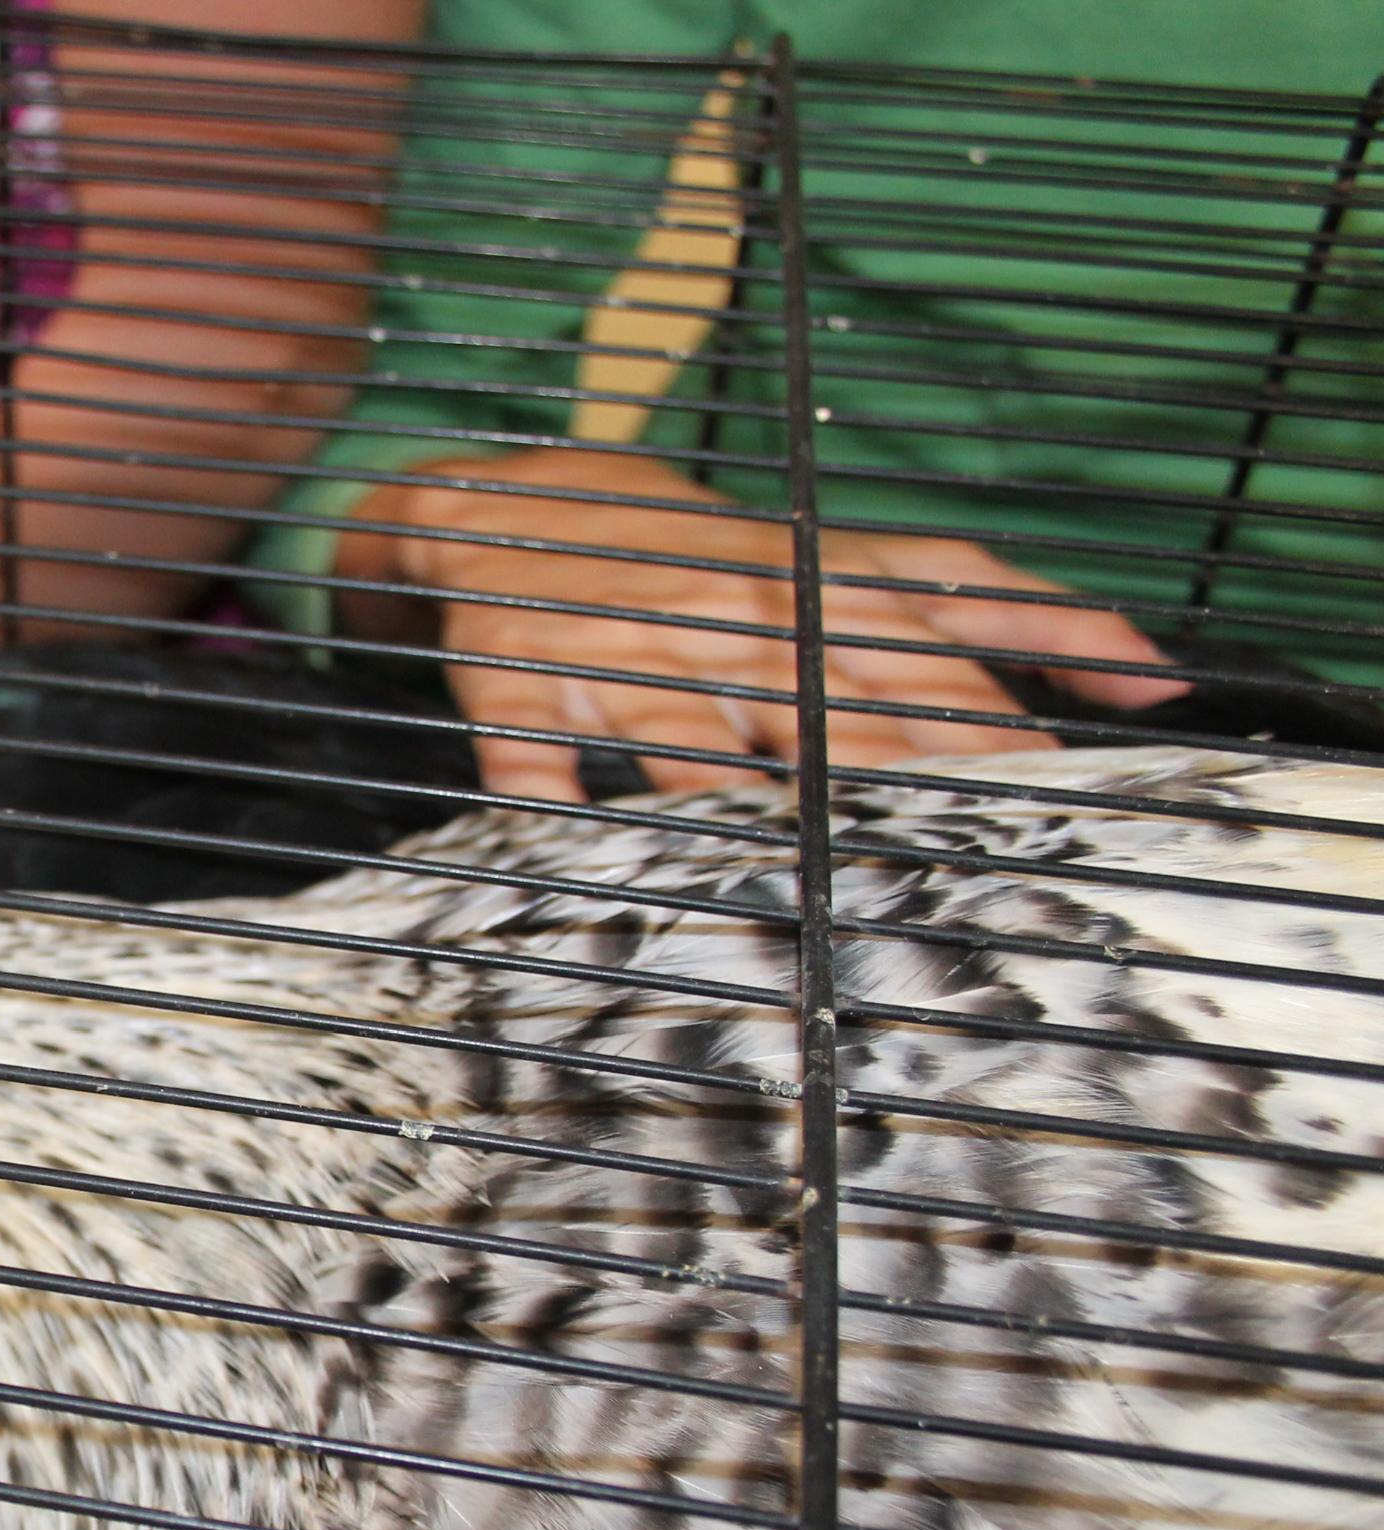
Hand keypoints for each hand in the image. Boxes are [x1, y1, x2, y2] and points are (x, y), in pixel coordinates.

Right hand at [345, 449, 1182, 802]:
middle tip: (953, 856)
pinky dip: (556, 812)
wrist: (518, 506)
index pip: (939, 639)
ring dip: (737, 805)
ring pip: (691, 749)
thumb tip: (1163, 683)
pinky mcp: (526, 690)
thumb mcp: (860, 560)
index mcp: (819, 588)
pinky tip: (587, 861)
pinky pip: (538, 767)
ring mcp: (630, 662)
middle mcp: (736, 623)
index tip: (1081, 770)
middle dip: (897, 776)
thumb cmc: (714, 557)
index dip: (1010, 705)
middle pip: (829, 708)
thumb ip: (1002, 612)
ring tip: (789, 872)